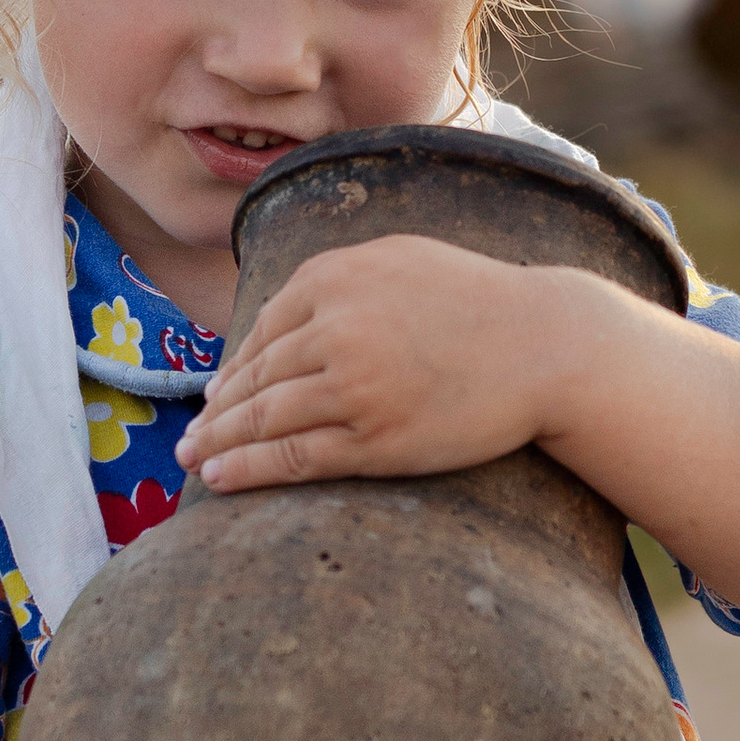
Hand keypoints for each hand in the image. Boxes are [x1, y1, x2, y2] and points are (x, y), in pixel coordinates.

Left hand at [176, 235, 570, 492]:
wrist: (548, 344)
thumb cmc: (480, 303)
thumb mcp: (399, 260)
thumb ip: (337, 280)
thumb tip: (281, 318)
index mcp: (334, 276)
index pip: (265, 330)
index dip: (235, 368)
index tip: (217, 394)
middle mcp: (335, 327)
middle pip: (255, 377)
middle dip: (217, 412)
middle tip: (191, 437)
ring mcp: (352, 385)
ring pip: (265, 418)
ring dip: (220, 444)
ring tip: (195, 461)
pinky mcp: (375, 438)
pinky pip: (294, 456)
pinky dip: (248, 470)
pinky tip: (220, 480)